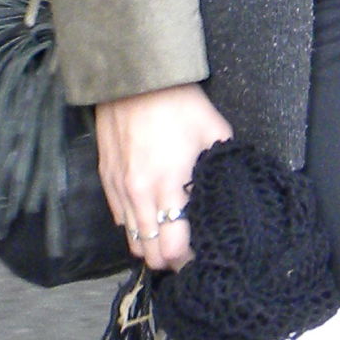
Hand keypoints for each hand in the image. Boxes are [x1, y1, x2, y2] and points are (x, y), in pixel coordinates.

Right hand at [95, 84, 232, 271]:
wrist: (135, 79)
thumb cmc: (179, 104)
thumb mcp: (214, 133)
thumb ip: (222, 166)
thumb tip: (234, 190)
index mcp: (169, 187)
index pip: (174, 249)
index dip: (189, 260)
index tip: (203, 256)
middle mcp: (140, 196)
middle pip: (150, 254)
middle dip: (170, 260)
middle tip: (188, 253)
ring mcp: (119, 189)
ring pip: (132, 240)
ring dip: (151, 246)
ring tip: (170, 239)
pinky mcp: (106, 180)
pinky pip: (120, 220)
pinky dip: (135, 226)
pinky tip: (152, 217)